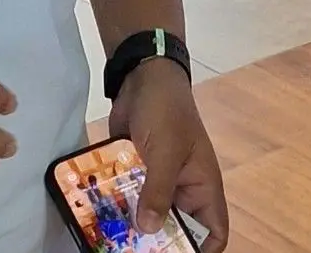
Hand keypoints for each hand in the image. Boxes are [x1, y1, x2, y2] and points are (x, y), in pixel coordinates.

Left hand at [109, 60, 228, 251]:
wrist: (143, 76)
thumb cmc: (166, 110)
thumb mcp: (165, 151)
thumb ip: (158, 191)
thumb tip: (149, 230)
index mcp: (202, 186)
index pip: (214, 231)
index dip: (202, 251)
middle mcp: (182, 189)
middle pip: (175, 230)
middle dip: (156, 243)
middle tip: (129, 251)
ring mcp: (157, 181)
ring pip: (147, 217)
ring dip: (130, 226)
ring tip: (110, 239)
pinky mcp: (136, 172)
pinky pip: (127, 198)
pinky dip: (115, 207)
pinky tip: (96, 216)